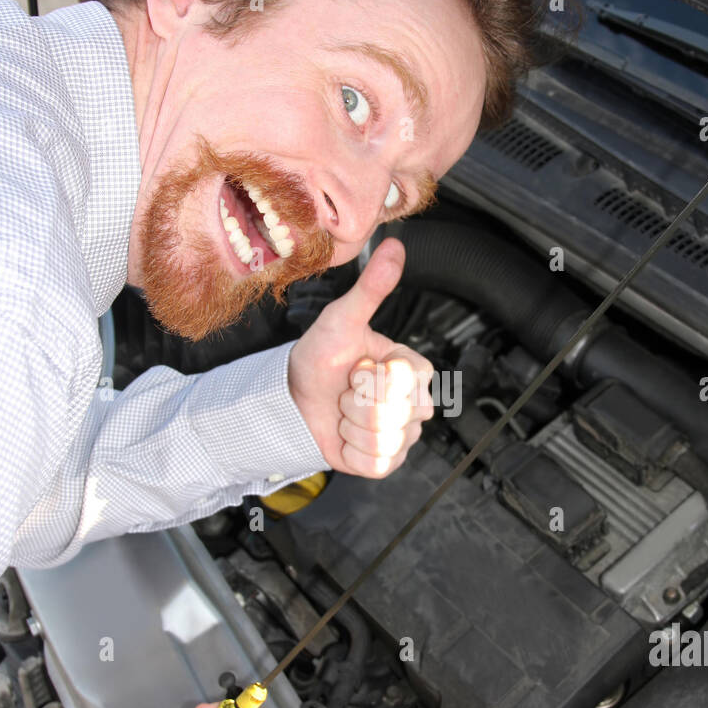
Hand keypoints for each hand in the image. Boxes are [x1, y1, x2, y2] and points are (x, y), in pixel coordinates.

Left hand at [289, 238, 434, 477]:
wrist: (292, 398)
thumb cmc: (320, 358)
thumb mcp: (342, 319)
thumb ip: (372, 287)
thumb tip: (394, 245)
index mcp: (413, 370)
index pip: (411, 380)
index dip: (375, 376)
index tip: (357, 366)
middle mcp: (414, 403)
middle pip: (399, 412)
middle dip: (359, 400)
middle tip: (347, 389)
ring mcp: (403, 434)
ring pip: (386, 437)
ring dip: (352, 424)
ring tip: (343, 410)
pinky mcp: (386, 462)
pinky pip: (378, 463)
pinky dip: (352, 450)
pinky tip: (344, 435)